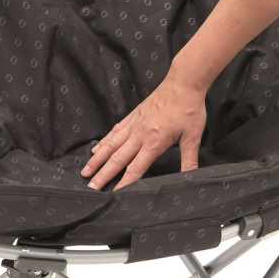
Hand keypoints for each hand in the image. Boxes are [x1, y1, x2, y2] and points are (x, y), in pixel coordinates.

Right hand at [80, 69, 206, 189]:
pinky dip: (104, 141)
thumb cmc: (189, 109)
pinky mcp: (133, 116)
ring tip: (85, 170)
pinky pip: (115, 131)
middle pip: (117, 159)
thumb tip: (191, 178)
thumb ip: (189, 160)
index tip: (113, 194)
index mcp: (153, 142)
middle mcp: (139, 134)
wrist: (183, 83)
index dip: (124, 183)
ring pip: (110, 145)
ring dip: (97, 159)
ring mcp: (133, 124)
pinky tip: (97, 148)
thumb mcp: (193, 137)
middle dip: (102, 175)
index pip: (135, 168)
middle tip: (91, 187)